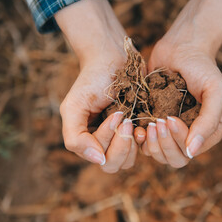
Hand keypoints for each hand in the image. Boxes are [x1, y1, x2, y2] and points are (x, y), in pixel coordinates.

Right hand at [55, 0, 142, 172]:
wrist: (113, 57)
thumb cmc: (92, 80)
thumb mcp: (73, 107)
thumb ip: (75, 138)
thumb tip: (98, 160)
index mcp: (86, 140)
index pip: (98, 157)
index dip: (108, 140)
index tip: (116, 114)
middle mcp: (104, 143)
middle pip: (113, 164)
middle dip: (121, 145)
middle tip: (126, 120)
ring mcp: (122, 138)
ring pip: (128, 161)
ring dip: (132, 144)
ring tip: (134, 122)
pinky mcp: (138, 129)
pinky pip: (143, 148)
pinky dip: (146, 140)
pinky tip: (147, 125)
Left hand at [140, 0, 221, 166]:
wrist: (181, 47)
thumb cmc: (202, 67)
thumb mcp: (215, 90)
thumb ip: (209, 121)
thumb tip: (193, 151)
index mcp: (209, 132)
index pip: (191, 151)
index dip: (178, 140)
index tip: (169, 118)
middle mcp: (190, 135)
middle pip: (175, 159)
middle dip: (164, 144)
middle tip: (157, 122)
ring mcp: (171, 131)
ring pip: (159, 155)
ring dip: (151, 144)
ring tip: (147, 124)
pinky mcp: (154, 122)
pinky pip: (145, 143)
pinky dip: (139, 139)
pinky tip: (136, 126)